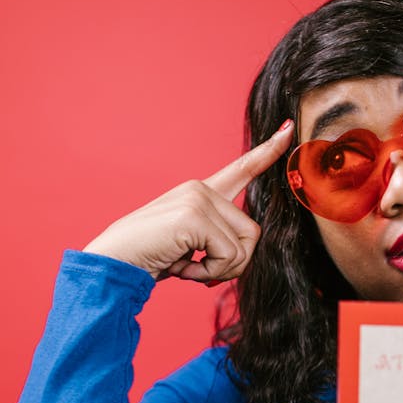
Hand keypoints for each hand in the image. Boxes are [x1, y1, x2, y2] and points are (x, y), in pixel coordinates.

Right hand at [82, 120, 294, 282]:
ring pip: (244, 247)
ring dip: (219, 270)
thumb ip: (218, 240)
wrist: (114, 263)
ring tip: (186, 267)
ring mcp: (197, 198)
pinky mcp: (194, 216)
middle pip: (253, 233)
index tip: (288, 129)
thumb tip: (245, 251)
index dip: (267, 152)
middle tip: (198, 269)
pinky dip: (207, 274)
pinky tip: (180, 268)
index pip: (241, 169)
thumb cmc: (149, 258)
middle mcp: (201, 188)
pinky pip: (228, 257)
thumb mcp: (190, 246)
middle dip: (232, 264)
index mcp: (201, 193)